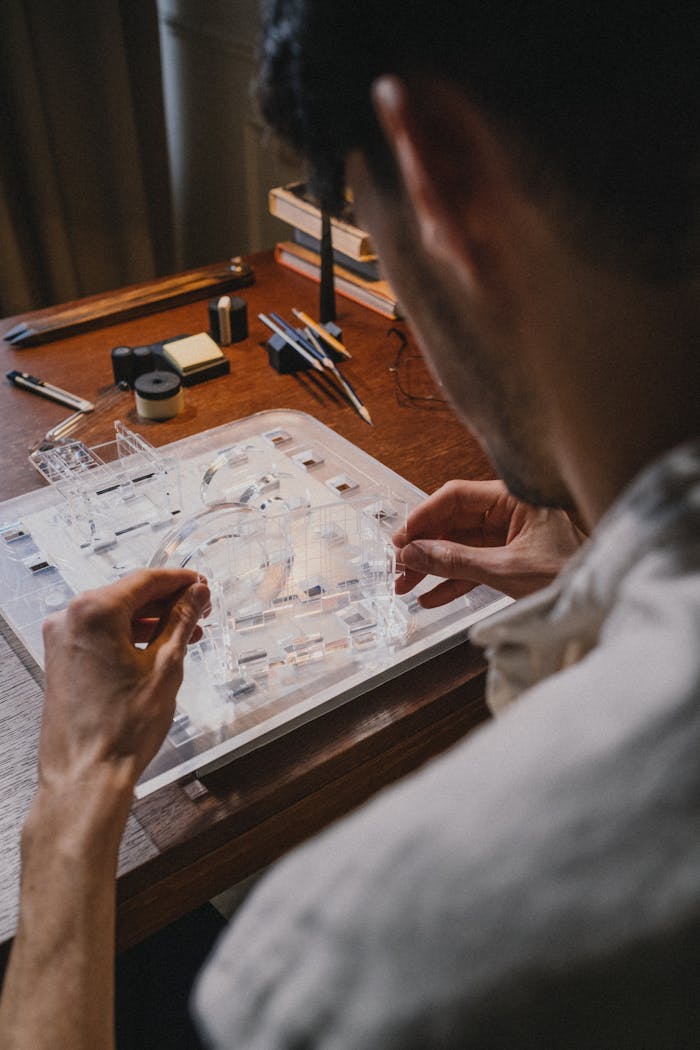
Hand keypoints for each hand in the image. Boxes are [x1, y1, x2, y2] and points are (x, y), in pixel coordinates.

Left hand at [39, 569, 210, 798]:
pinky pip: (101, 636)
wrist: (86, 776)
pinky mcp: (62, 660)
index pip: (145, 580)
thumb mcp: (166, 666)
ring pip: (115, 616)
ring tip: (187, 632)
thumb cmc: (119, 730)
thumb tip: (195, 595)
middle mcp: (70, 619)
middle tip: (200, 608)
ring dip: (151, 621)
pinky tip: (157, 648)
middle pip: (128, 595)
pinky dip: (129, 637)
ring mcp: (62, 641)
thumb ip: (181, 621)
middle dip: (167, 601)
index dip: (179, 580)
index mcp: (94, 612)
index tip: (200, 583)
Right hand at [393, 480, 585, 604]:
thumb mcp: (506, 570)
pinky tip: (431, 597)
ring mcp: (509, 538)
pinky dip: (452, 582)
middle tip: (398, 567)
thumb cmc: (568, 575)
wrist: (600, 602)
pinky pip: (472, 567)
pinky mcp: (510, 561)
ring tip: (405, 586)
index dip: (423, 517)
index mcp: (513, 499)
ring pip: (459, 547)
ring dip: (432, 567)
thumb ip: (456, 561)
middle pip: (452, 523)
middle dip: (423, 547)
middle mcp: (509, 513)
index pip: (455, 497)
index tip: (400, 538)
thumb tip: (414, 554)